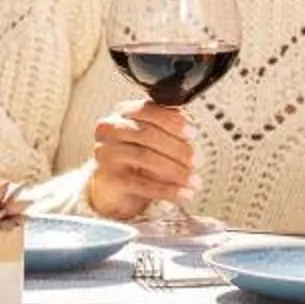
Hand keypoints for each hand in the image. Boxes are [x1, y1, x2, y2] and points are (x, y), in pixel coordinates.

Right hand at [88, 99, 198, 222]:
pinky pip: (142, 184)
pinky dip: (167, 190)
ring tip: (194, 180)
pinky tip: (183, 193)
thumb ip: (167, 129)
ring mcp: (106, 153)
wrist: (111, 183)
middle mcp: (110, 129)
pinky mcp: (109, 179)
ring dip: (176, 171)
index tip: (192, 133)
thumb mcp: (150, 136)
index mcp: (123, 112)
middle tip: (198, 161)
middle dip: (178, 149)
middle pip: (148, 135)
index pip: (148, 110)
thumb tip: (190, 134)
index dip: (173, 121)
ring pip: (146, 158)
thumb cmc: (135, 153)